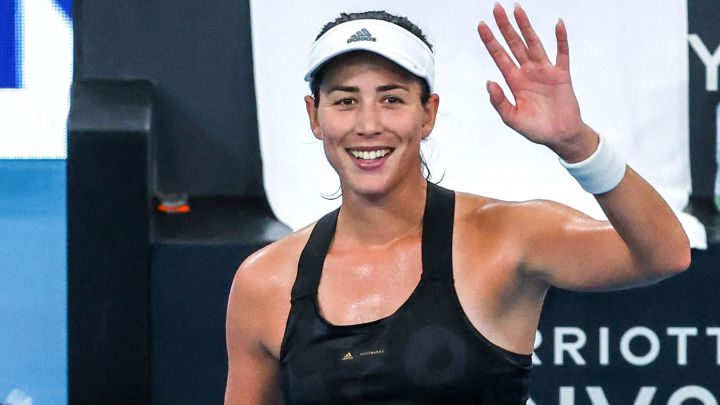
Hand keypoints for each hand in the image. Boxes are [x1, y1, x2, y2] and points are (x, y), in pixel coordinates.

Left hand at [478, 3, 596, 161]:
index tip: (482, 25)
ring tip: (517, 9)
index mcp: (514, 81)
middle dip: (505, 26)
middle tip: (496, 8)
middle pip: (514, 44)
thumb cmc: (535, 129)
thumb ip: (499, 101)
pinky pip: (561, 53)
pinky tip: (557, 24)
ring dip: (526, 26)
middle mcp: (528, 72)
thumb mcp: (511, 118)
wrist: (559, 136)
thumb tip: (489, 82)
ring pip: (533, 43)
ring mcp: (545, 71)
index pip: (499, 56)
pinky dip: (560, 39)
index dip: (490, 41)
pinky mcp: (562, 74)